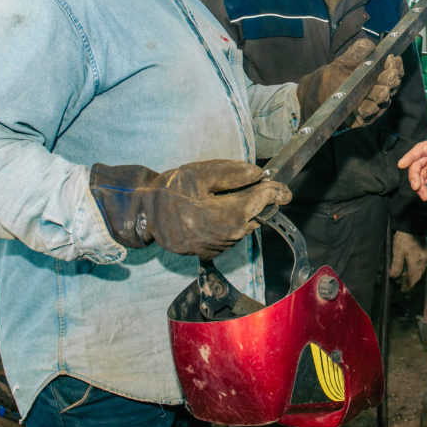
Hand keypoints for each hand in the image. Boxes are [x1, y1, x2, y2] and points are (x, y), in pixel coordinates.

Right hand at [89, 160, 290, 258]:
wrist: (142, 212)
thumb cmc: (169, 189)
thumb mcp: (199, 173)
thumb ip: (231, 174)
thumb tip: (259, 175)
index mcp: (220, 217)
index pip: (257, 204)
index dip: (273, 193)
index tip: (283, 189)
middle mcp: (220, 238)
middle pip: (253, 219)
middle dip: (258, 203)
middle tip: (259, 187)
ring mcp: (213, 248)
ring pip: (242, 229)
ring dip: (243, 213)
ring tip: (228, 197)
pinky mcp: (206, 253)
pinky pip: (229, 237)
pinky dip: (231, 223)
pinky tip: (218, 211)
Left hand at [296, 39, 402, 127]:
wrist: (315, 95)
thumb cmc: (333, 77)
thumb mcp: (344, 60)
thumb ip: (358, 52)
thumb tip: (370, 45)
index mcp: (378, 76)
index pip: (393, 70)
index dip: (395, 65)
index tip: (393, 58)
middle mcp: (378, 92)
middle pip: (390, 86)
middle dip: (391, 80)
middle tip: (391, 73)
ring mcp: (372, 106)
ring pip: (382, 102)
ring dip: (383, 95)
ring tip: (383, 90)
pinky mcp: (362, 119)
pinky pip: (368, 116)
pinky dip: (370, 111)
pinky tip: (371, 106)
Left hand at [389, 231, 426, 290]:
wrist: (413, 225)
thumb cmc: (404, 239)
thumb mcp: (397, 253)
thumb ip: (396, 267)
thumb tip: (394, 278)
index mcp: (416, 264)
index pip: (412, 280)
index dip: (407, 286)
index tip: (402, 290)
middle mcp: (423, 263)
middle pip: (417, 277)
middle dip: (409, 282)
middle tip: (401, 283)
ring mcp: (425, 258)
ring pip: (419, 271)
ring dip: (412, 275)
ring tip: (404, 275)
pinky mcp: (425, 253)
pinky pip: (421, 265)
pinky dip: (415, 269)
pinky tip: (410, 266)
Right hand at [397, 135, 426, 200]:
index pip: (421, 149)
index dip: (411, 156)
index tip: (402, 164)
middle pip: (417, 163)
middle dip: (414, 175)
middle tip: (416, 187)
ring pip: (418, 174)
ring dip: (418, 185)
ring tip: (424, 195)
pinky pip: (424, 182)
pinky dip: (422, 190)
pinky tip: (426, 196)